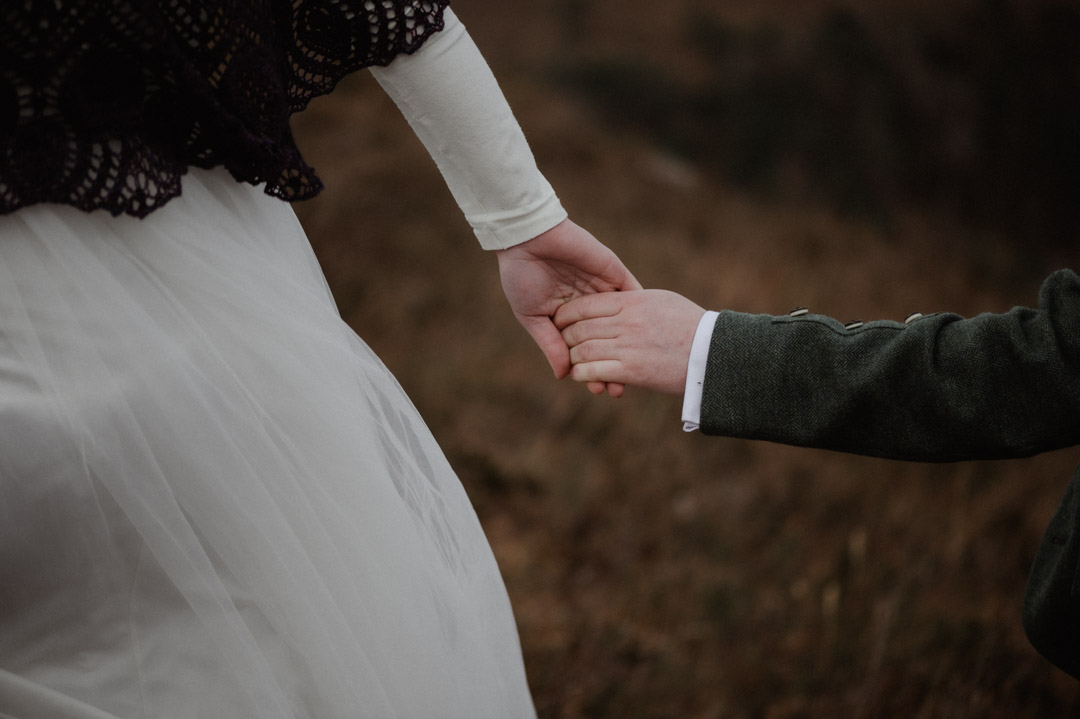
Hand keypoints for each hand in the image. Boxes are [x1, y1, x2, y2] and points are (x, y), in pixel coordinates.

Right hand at [496, 219, 640, 392]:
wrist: (527, 238)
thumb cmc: (521, 276)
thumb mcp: (532, 316)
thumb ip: (550, 345)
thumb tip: (564, 376)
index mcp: (568, 315)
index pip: (586, 347)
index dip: (593, 368)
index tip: (599, 390)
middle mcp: (589, 305)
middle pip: (607, 340)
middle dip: (613, 365)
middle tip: (618, 389)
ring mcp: (603, 289)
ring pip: (622, 324)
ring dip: (628, 346)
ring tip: (632, 373)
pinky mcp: (614, 273)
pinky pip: (633, 296)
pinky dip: (640, 315)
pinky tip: (646, 338)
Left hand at [554, 289, 705, 395]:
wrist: (712, 353)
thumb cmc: (689, 325)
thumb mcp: (661, 300)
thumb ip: (633, 300)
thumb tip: (613, 299)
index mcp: (632, 301)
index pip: (586, 305)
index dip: (567, 314)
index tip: (561, 320)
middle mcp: (627, 322)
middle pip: (580, 328)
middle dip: (566, 337)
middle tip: (563, 343)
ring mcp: (628, 347)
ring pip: (583, 350)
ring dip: (572, 357)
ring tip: (571, 361)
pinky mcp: (632, 371)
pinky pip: (594, 371)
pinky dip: (582, 374)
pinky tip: (581, 376)